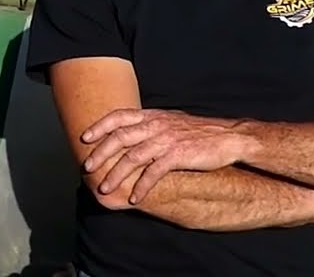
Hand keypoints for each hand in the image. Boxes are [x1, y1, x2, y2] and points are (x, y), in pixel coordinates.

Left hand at [80, 108, 244, 202]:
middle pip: (120, 138)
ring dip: (116, 175)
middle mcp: (156, 125)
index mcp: (153, 116)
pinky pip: (153, 173)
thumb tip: (130, 132)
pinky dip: (141, 187)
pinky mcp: (178, 156)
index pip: (119, 116)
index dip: (100, 126)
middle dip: (101, 154)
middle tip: (87, 168)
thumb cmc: (198, 132)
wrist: (228, 137)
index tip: (85, 137)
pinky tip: (134, 198)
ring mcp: (166, 140)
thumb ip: (150, 125)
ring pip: (132, 158)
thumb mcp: (171, 121)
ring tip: (105, 189)